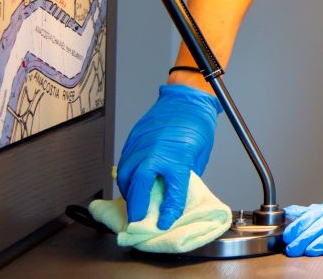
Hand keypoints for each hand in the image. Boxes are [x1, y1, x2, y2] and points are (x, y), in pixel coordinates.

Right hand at [117, 84, 220, 229]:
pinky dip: (127, 178)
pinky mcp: (132, 140)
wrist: (186, 99)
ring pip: (126, 176)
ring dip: (129, 193)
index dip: (168, 211)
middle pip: (139, 186)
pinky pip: (124, 164)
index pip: (172, 192)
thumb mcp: (198, 155)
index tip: (164, 223)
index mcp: (176, 157)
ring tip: (135, 204)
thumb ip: (185, 176)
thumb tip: (176, 194)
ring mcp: (140, 146)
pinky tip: (132, 184)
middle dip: (137, 207)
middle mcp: (155, 152)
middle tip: (138, 221)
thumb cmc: (196, 125)